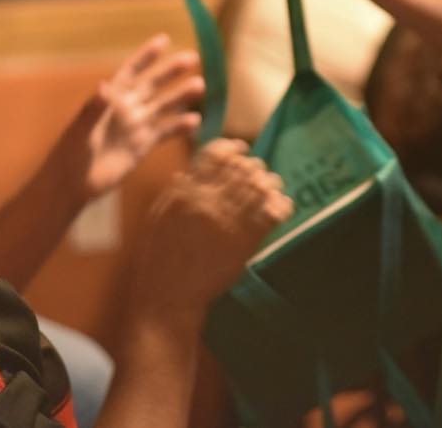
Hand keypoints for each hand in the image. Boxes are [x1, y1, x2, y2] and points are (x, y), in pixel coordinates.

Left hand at [62, 34, 204, 201]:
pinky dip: (180, 127)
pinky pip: (165, 132)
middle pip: (153, 85)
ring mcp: (136, 127)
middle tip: (192, 57)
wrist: (72, 184)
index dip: (146, 56)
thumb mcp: (80, 130)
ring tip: (200, 86)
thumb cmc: (69, 153)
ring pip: (164, 106)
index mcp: (110, 99)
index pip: (132, 71)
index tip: (164, 39)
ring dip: (181, 96)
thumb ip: (93, 109)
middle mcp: (126, 108)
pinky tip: (195, 121)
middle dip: (171, 71)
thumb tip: (103, 85)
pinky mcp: (143, 146)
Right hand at [132, 139, 291, 314]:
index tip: (240, 148)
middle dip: (253, 165)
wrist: (170, 295)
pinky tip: (279, 205)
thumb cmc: (160, 255)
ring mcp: (230, 222)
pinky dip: (281, 204)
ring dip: (269, 182)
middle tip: (256, 170)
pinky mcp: (247, 242)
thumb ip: (179, 188)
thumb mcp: (161, 214)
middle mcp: (209, 202)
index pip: (216, 154)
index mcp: (186, 193)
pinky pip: (273, 213)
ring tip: (270, 185)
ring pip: (261, 186)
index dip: (232, 147)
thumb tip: (195, 167)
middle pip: (243, 167)